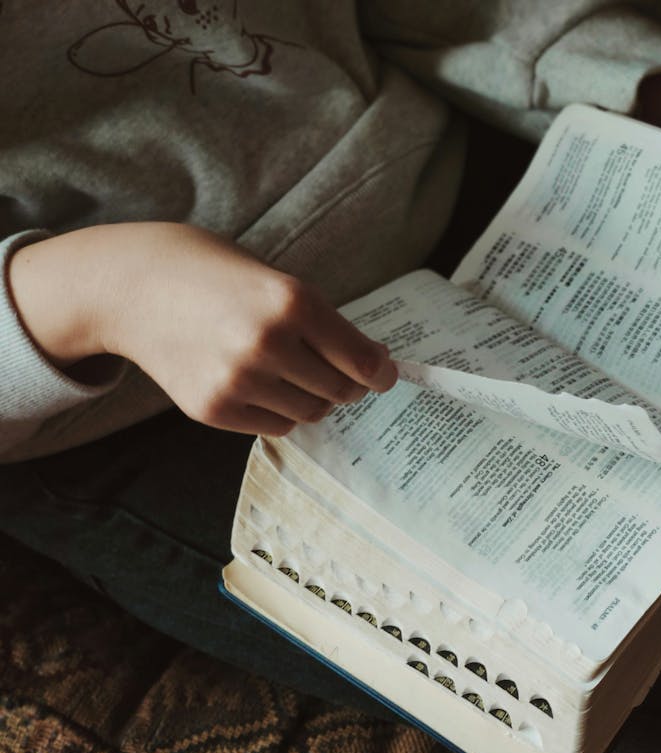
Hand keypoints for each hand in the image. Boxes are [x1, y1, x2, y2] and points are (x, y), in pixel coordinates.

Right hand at [9, 222, 397, 434]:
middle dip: (348, 384)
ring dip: (312, 398)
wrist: (132, 287)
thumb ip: (324, 322)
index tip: (385, 374)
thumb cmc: (215, 275)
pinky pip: (275, 426)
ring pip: (311, 413)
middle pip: (342, 391)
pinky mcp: (214, 409)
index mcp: (292, 302)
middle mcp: (268, 345)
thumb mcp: (277, 280)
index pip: (362, 360)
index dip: (381, 372)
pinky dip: (278, 410)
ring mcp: (238, 381)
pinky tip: (258, 382)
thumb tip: (375, 365)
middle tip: (336, 370)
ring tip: (289, 370)